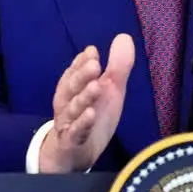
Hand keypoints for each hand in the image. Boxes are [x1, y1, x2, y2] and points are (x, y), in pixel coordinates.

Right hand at [38, 33, 135, 172]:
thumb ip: (116, 66)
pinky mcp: (72, 142)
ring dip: (84, 98)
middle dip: (82, 75)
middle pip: (72, 87)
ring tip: (96, 87)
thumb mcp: (109, 90)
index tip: (92, 52)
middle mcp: (68, 103)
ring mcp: (68, 123)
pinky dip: (82, 123)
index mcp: (74, 88)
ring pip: (73, 109)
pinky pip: (76, 132)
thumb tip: (124, 36)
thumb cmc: (92, 116)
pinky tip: (91, 115)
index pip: (75, 72)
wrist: (74, 155)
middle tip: (94, 64)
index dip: (82, 62)